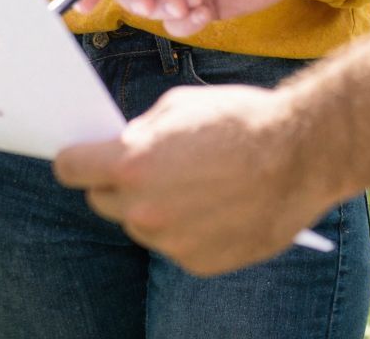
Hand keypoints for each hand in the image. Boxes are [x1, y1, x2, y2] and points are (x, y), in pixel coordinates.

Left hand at [54, 84, 329, 275]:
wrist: (299, 156)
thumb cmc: (240, 120)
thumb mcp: (178, 106)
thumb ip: (141, 132)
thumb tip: (124, 145)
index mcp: (130, 164)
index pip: (70, 169)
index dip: (75, 159)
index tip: (82, 157)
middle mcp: (143, 209)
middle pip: (102, 201)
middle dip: (117, 183)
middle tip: (151, 166)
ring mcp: (170, 241)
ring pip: (140, 224)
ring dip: (153, 208)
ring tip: (195, 184)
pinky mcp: (197, 263)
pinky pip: (174, 245)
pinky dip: (185, 229)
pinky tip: (215, 206)